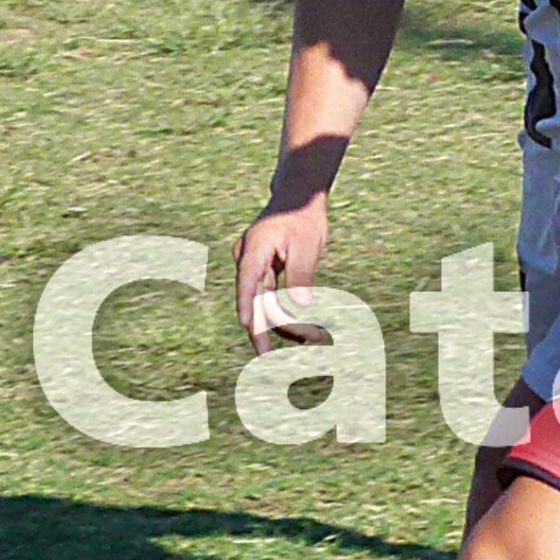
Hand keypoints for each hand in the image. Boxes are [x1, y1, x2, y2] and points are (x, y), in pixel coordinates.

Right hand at [235, 191, 327, 350]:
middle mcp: (248, 260)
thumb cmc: (303, 218)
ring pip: (263, 302)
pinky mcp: (263, 273)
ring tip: (313, 338)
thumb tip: (301, 304)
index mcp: (254, 249)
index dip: (246, 304)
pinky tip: (302, 331)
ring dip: (283, 323)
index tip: (246, 325)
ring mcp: (254, 267)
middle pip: (253, 299)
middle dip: (264, 328)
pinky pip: (270, 298)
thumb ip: (302, 273)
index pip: (247, 280)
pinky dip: (285, 312)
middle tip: (268, 359)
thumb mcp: (307, 244)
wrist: (299, 200)